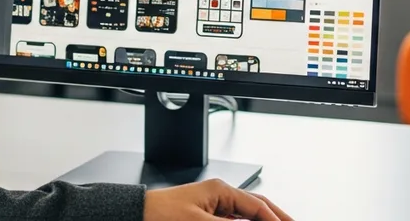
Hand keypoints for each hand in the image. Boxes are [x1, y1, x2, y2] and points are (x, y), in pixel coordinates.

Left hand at [143, 179, 293, 220]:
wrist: (133, 216)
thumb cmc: (158, 214)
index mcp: (220, 190)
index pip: (258, 207)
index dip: (276, 219)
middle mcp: (218, 198)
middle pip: (255, 209)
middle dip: (275, 218)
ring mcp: (211, 209)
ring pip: (244, 217)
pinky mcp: (202, 219)